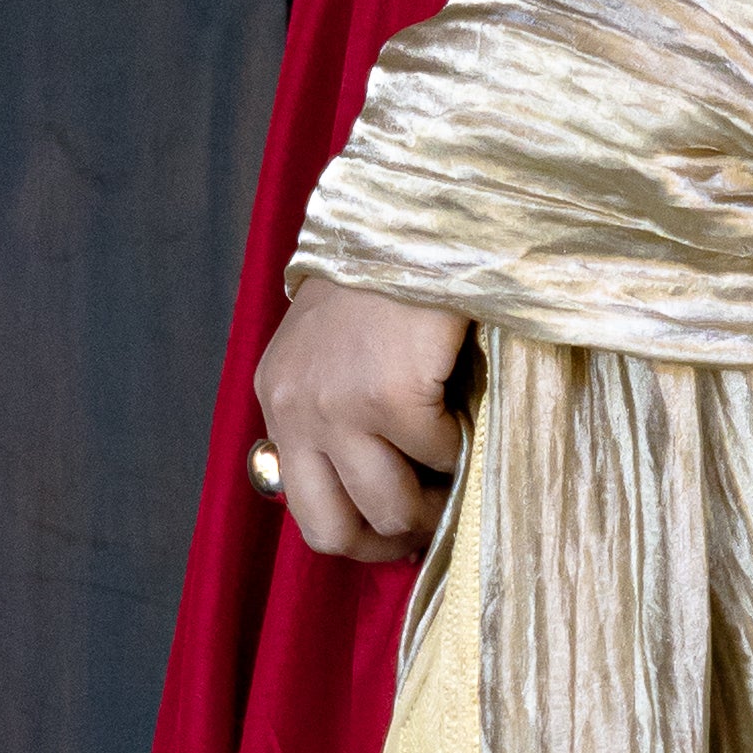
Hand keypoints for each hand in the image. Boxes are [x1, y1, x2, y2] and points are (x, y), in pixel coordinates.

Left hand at [254, 276, 470, 562]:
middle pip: (334, 530)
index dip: (359, 539)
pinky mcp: (385, 395)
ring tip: (462, 472)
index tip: (403, 534)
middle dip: (393, 538)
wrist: (417, 213)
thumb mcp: (337, 349)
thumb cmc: (392, 277)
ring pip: (392, 507)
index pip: (305, 512)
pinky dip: (465, 445)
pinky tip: (472, 409)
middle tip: (436, 521)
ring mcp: (336, 406)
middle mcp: (295, 410)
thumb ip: (340, 412)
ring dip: (437, 501)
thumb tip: (385, 493)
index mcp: (279, 401)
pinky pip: (439, 458)